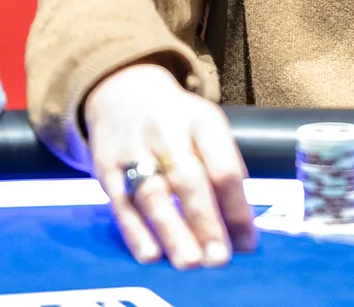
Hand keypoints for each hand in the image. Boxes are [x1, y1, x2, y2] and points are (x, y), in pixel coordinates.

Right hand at [84, 61, 256, 268]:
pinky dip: (135, 231)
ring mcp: (133, 149)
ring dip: (172, 232)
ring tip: (189, 262)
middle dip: (205, 221)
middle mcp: (167, 132)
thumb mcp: (207, 128)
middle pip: (188, 179)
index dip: (236, 207)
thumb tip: (241, 223)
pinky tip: (150, 255)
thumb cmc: (177, 121)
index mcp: (202, 121)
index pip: (223, 166)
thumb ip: (223, 166)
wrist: (121, 92)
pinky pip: (121, 203)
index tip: (248, 242)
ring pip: (153, 194)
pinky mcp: (106, 167)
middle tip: (218, 258)